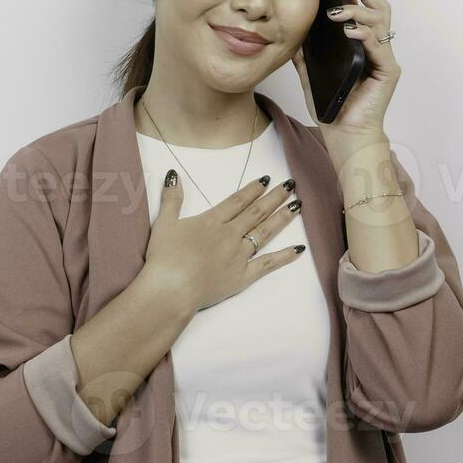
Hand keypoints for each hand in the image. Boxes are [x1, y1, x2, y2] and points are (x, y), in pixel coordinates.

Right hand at [142, 171, 305, 313]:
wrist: (171, 289)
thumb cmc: (164, 258)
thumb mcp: (163, 223)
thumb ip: (171, 198)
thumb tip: (175, 173)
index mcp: (212, 221)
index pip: (237, 201)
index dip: (253, 189)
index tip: (266, 179)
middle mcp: (230, 235)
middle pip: (256, 212)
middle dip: (275, 197)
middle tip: (291, 184)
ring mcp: (239, 256)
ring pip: (265, 233)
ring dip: (282, 218)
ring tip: (298, 205)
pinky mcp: (243, 277)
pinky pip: (268, 264)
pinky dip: (284, 257)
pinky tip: (299, 248)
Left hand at [291, 0, 400, 152]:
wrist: (344, 135)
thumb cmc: (332, 107)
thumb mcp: (311, 74)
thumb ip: (305, 54)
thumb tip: (291, 32)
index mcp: (361, 45)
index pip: (362, 8)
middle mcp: (376, 48)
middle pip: (378, 7)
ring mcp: (384, 59)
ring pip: (381, 21)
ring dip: (359, 10)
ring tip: (339, 11)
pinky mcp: (388, 71)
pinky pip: (379, 46)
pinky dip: (364, 34)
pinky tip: (349, 31)